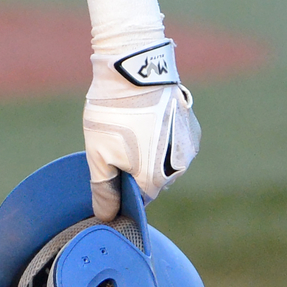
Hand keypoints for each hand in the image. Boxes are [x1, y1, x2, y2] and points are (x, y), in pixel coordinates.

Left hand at [83, 39, 199, 219]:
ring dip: (146, 151)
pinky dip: (156, 134)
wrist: (134, 70)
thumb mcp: (97, 154)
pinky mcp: (189, 122)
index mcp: (157, 180)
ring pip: (163, 158)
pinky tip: (140, 119)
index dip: (121, 193)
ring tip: (124, 130)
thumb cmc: (113, 115)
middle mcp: (180, 167)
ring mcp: (188, 143)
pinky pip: (170, 138)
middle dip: (132, 170)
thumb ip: (103, 189)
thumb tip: (107, 215)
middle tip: (111, 148)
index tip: (106, 179)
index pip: (139, 199)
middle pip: (152, 178)